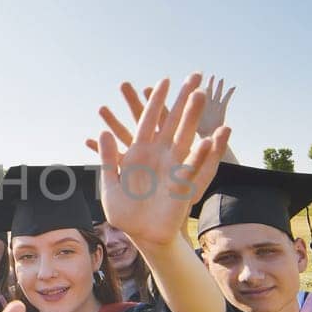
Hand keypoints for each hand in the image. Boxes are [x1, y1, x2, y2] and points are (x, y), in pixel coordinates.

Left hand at [95, 74, 227, 248]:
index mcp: (139, 152)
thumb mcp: (110, 184)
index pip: (147, 120)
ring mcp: (172, 168)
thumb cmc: (125, 212)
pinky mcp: (182, 185)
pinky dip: (201, 153)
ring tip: (202, 95)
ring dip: (193, 117)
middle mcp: (159, 155)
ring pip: (185, 136)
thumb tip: (103, 132)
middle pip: (172, 121)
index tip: (163, 80)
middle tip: (195, 76)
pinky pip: (193, 166)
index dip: (154, 100)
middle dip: (183, 100)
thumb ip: (108, 158)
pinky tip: (209, 138)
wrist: (140, 235)